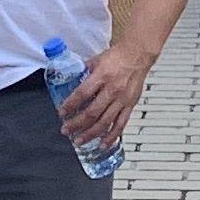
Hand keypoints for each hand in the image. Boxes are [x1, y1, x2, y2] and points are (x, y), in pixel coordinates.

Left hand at [61, 41, 149, 155]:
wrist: (138, 55)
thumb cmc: (118, 56)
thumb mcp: (96, 60)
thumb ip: (83, 72)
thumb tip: (69, 78)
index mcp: (102, 76)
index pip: (82, 94)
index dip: (70, 105)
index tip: (62, 113)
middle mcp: (112, 89)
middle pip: (92, 112)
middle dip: (76, 124)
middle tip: (66, 130)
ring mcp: (122, 99)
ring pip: (105, 122)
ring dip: (90, 133)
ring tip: (79, 140)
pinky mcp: (130, 105)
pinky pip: (121, 124)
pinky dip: (111, 136)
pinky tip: (103, 144)